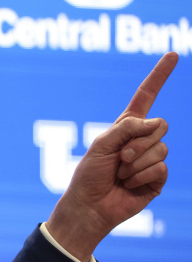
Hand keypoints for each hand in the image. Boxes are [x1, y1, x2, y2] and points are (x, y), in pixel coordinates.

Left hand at [47, 52, 177, 261]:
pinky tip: (130, 184)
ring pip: (161, 148)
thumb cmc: (89, 175)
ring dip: (136, 163)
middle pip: (159, 126)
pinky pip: (161, 169)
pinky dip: (142, 176)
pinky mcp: (157, 178)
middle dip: (137, 143)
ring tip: (121, 173)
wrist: (90, 206)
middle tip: (118, 159)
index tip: (172, 54)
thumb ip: (128, 128)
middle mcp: (142, 140)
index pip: (146, 96)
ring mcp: (152, 159)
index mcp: (126, 126)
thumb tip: (159, 122)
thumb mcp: (101, 144)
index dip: (159, 76)